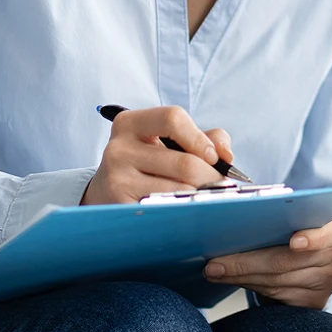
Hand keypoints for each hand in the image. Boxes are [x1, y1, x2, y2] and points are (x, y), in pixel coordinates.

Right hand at [81, 106, 233, 204]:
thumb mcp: (168, 142)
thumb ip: (204, 138)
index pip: (172, 118)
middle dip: (211, 177)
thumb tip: (226, 156)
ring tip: (205, 199)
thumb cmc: (147, 164)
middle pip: (184, 163)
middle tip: (222, 187)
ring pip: (179, 190)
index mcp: (131, 123)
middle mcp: (118, 148)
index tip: (214, 157)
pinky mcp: (120, 207)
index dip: (200, 138)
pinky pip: (165, 210)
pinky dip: (182, 212)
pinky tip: (186, 212)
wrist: (105, 194)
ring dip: (200, 197)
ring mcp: (116, 179)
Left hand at [203, 219, 331, 309]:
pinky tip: (233, 280)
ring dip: (242, 276)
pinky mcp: (314, 304)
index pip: (330, 233)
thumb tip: (233, 218)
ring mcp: (326, 284)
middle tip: (216, 262)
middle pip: (288, 261)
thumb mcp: (293, 220)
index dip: (313, 238)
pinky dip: (251, 287)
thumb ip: (278, 217)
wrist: (307, 260)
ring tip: (216, 270)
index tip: (294, 242)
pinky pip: (276, 297)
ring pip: (277, 281)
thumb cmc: (294, 233)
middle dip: (246, 261)